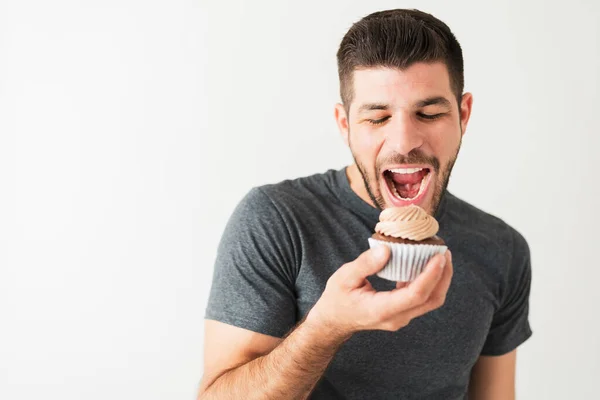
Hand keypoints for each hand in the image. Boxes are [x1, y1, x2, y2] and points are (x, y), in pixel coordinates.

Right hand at [306, 246, 452, 339]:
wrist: (334, 321)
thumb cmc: (337, 298)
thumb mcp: (344, 277)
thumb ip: (365, 264)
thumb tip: (387, 249)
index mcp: (381, 310)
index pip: (415, 295)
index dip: (431, 275)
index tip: (439, 256)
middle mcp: (396, 317)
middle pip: (431, 300)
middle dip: (443, 276)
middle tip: (445, 251)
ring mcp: (401, 317)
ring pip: (431, 301)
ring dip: (440, 279)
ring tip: (441, 255)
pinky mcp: (402, 313)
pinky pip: (423, 299)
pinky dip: (429, 281)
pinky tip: (426, 264)